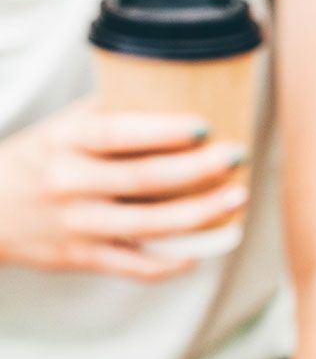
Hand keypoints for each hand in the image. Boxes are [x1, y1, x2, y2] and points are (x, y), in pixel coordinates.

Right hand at [0, 99, 248, 280]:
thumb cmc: (36, 163)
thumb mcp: (58, 131)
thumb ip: (104, 117)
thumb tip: (166, 91)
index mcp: (63, 141)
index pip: (118, 132)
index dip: (164, 131)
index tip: (204, 126)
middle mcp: (69, 183)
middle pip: (145, 179)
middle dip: (198, 170)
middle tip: (237, 157)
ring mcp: (78, 225)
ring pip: (150, 226)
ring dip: (201, 215)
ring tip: (236, 199)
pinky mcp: (84, 258)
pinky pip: (139, 267)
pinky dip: (175, 261)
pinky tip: (204, 249)